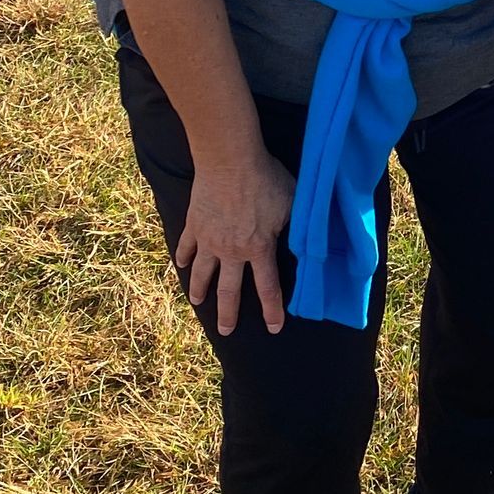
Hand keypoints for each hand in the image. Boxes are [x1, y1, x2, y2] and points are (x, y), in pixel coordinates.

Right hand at [174, 151, 296, 337]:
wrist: (230, 162)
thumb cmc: (266, 180)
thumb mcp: (293, 205)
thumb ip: (298, 228)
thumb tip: (312, 242)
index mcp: (258, 249)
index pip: (268, 288)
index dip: (272, 311)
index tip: (273, 328)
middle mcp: (231, 251)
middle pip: (229, 291)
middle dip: (228, 314)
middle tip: (225, 332)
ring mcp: (209, 239)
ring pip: (202, 273)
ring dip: (200, 290)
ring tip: (197, 303)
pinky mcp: (194, 224)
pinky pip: (186, 245)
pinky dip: (184, 256)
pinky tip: (181, 263)